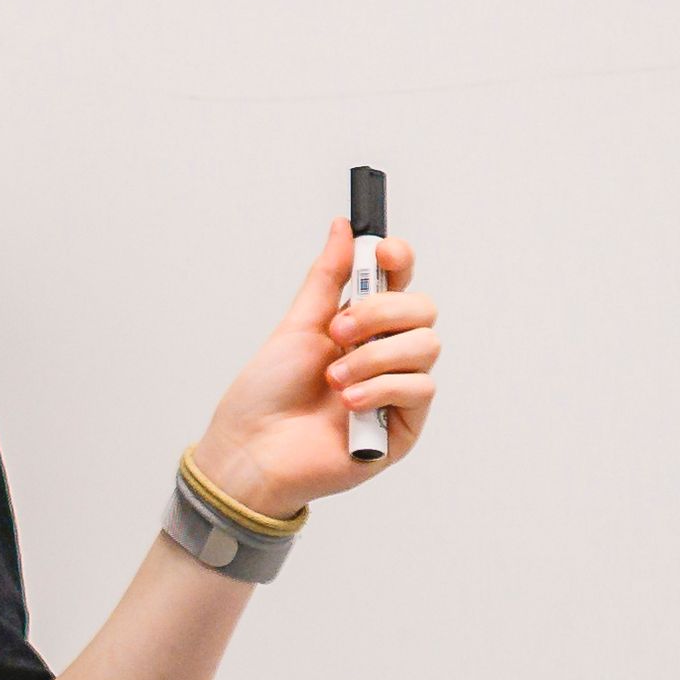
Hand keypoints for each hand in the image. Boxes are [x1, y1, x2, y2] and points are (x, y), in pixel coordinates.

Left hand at [190, 213, 451, 523]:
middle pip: (422, 309)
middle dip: (382, 312)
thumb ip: (328, 277)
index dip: (399, 260)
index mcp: (362, 325)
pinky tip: (349, 403)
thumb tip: (344, 228)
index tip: (383, 253)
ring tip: (335, 378)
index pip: (400, 281)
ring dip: (375, 356)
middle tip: (339, 331)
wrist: (253, 451)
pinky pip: (419, 389)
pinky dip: (381, 388)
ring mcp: (397, 389)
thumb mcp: (298, 324)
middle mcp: (384, 353)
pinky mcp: (403, 426)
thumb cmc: (268, 395)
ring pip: (426, 347)